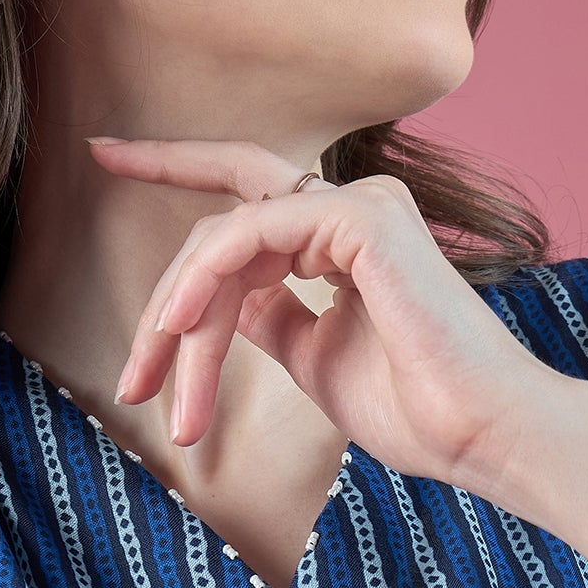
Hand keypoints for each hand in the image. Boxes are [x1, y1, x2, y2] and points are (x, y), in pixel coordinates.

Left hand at [89, 134, 575, 503]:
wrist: (484, 435)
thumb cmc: (418, 409)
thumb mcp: (316, 358)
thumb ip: (272, 319)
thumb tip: (224, 306)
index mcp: (347, 237)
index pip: (246, 193)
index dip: (174, 166)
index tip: (103, 152)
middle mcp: (354, 208)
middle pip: (221, 232)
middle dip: (163, 304)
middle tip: (130, 382)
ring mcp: (361, 207)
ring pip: (225, 240)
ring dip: (178, 318)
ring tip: (156, 386)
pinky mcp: (363, 221)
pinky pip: (249, 234)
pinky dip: (203, 280)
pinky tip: (178, 328)